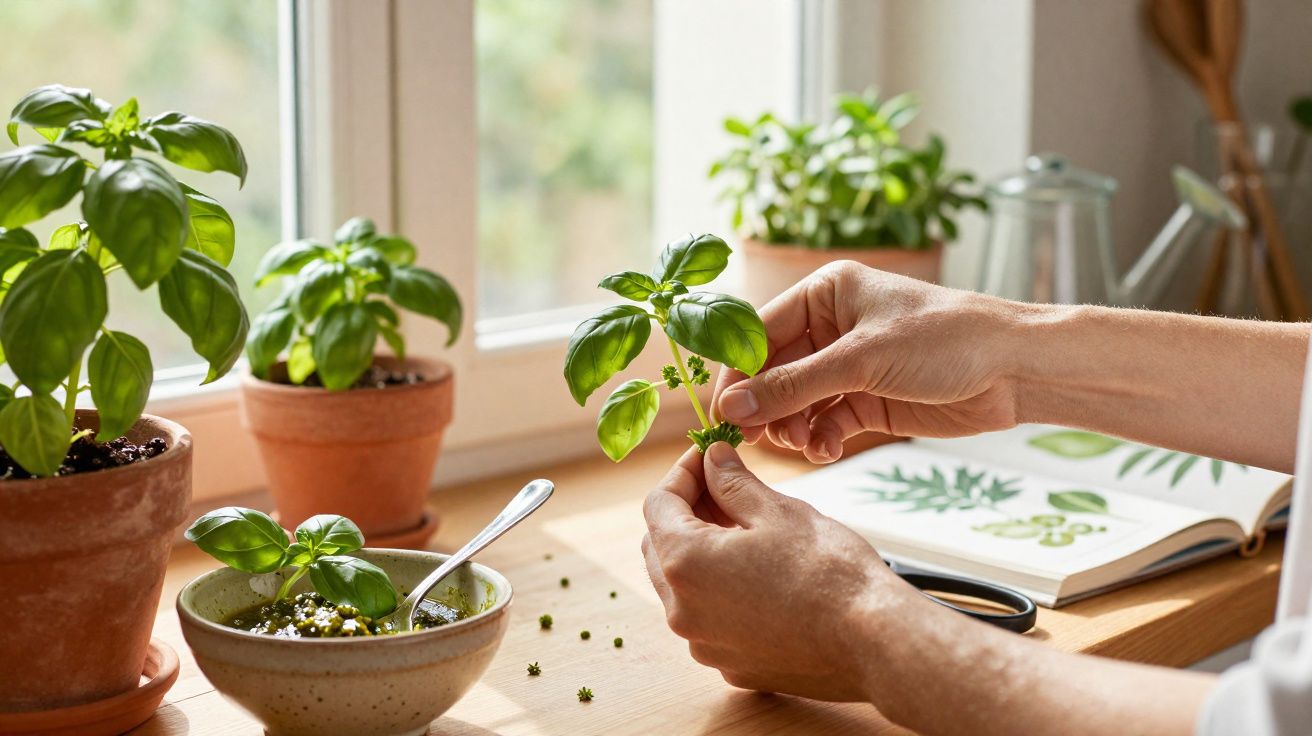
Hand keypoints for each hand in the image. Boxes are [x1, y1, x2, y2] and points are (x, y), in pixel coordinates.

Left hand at [641, 442, 923, 701]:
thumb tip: (712, 459)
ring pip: (683, 586)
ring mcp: (705, 645)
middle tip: (725, 484)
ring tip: (744, 524)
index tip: (708, 456)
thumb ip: (732, 482)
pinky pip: (710, 619)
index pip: (658, 505)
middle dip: (686, 510)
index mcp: (685, 565)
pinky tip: (758, 571)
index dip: (682, 473)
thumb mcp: (777, 510)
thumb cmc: (829, 572)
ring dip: (701, 550)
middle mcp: (682, 612)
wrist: (875, 642)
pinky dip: (720, 589)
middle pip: (661, 547)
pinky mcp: (732, 666)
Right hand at [713, 261, 1025, 462]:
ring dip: (792, 427)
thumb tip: (731, 408)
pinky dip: (819, 439)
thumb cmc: (944, 340)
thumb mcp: (862, 360)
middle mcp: (830, 327)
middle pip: (772, 372)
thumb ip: (794, 386)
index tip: (723, 412)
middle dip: (766, 407)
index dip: (738, 373)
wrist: (1014, 369)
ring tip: (805, 445)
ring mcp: (847, 366)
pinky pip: (823, 422)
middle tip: (757, 440)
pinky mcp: (866, 400)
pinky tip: (827, 451)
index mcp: (825, 293)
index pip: (758, 332)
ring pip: (795, 402)